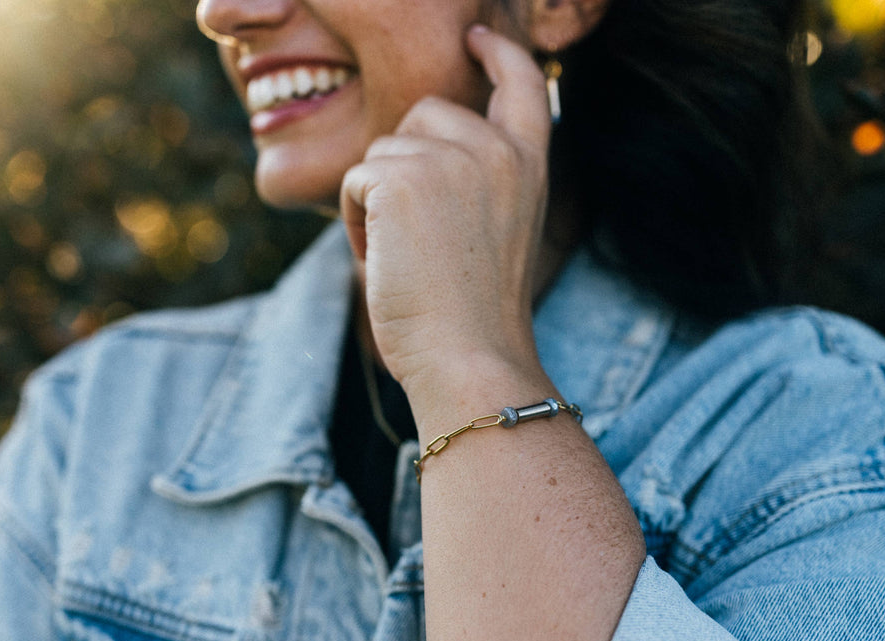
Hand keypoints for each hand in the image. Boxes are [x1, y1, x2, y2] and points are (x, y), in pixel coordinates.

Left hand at [339, 25, 552, 397]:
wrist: (470, 359)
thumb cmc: (476, 321)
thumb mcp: (496, 235)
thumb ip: (476, 182)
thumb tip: (416, 150)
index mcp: (529, 166)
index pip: (522, 84)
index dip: (498, 54)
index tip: (477, 36)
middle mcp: (496, 150)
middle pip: (423, 115)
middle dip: (404, 165)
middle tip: (420, 241)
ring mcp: (451, 158)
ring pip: (381, 152)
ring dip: (377, 203)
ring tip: (407, 260)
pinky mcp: (402, 177)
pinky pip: (355, 180)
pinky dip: (356, 223)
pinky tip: (388, 263)